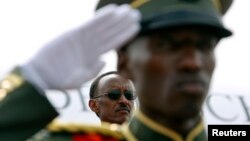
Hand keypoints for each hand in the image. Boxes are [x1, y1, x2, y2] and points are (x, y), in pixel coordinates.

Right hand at [21, 4, 140, 89]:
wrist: (42, 77)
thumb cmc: (60, 82)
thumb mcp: (80, 79)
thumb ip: (93, 70)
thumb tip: (104, 59)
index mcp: (94, 56)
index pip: (113, 43)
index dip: (124, 35)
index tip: (136, 27)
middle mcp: (90, 46)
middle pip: (110, 33)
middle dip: (123, 24)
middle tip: (136, 15)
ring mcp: (82, 40)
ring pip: (103, 27)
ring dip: (115, 19)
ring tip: (128, 11)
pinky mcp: (73, 34)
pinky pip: (90, 24)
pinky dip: (101, 17)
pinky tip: (112, 11)